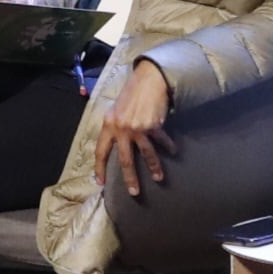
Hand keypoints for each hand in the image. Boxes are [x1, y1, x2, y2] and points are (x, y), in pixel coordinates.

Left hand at [96, 60, 173, 197]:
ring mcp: (137, 128)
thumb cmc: (131, 95)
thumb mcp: (116, 110)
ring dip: (154, 167)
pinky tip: (173, 151)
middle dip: (129, 177)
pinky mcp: (152, 126)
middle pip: (124, 159)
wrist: (148, 81)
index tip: (99, 182)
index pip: (100, 150)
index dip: (99, 167)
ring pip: (146, 154)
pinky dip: (167, 147)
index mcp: (108, 125)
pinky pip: (161, 141)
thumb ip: (115, 126)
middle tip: (134, 192)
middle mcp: (120, 128)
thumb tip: (115, 143)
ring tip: (158, 177)